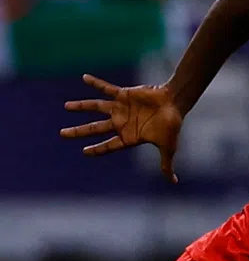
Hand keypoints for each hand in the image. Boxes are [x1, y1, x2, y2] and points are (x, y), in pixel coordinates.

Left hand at [60, 74, 183, 183]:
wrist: (175, 104)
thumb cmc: (171, 126)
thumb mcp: (168, 148)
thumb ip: (166, 164)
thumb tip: (174, 182)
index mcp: (129, 137)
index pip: (109, 145)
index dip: (97, 149)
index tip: (84, 151)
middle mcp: (122, 122)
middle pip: (95, 128)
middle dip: (79, 131)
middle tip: (62, 134)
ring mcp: (121, 108)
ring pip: (95, 107)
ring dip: (81, 106)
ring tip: (66, 106)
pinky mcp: (123, 95)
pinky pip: (106, 88)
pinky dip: (95, 83)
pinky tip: (84, 78)